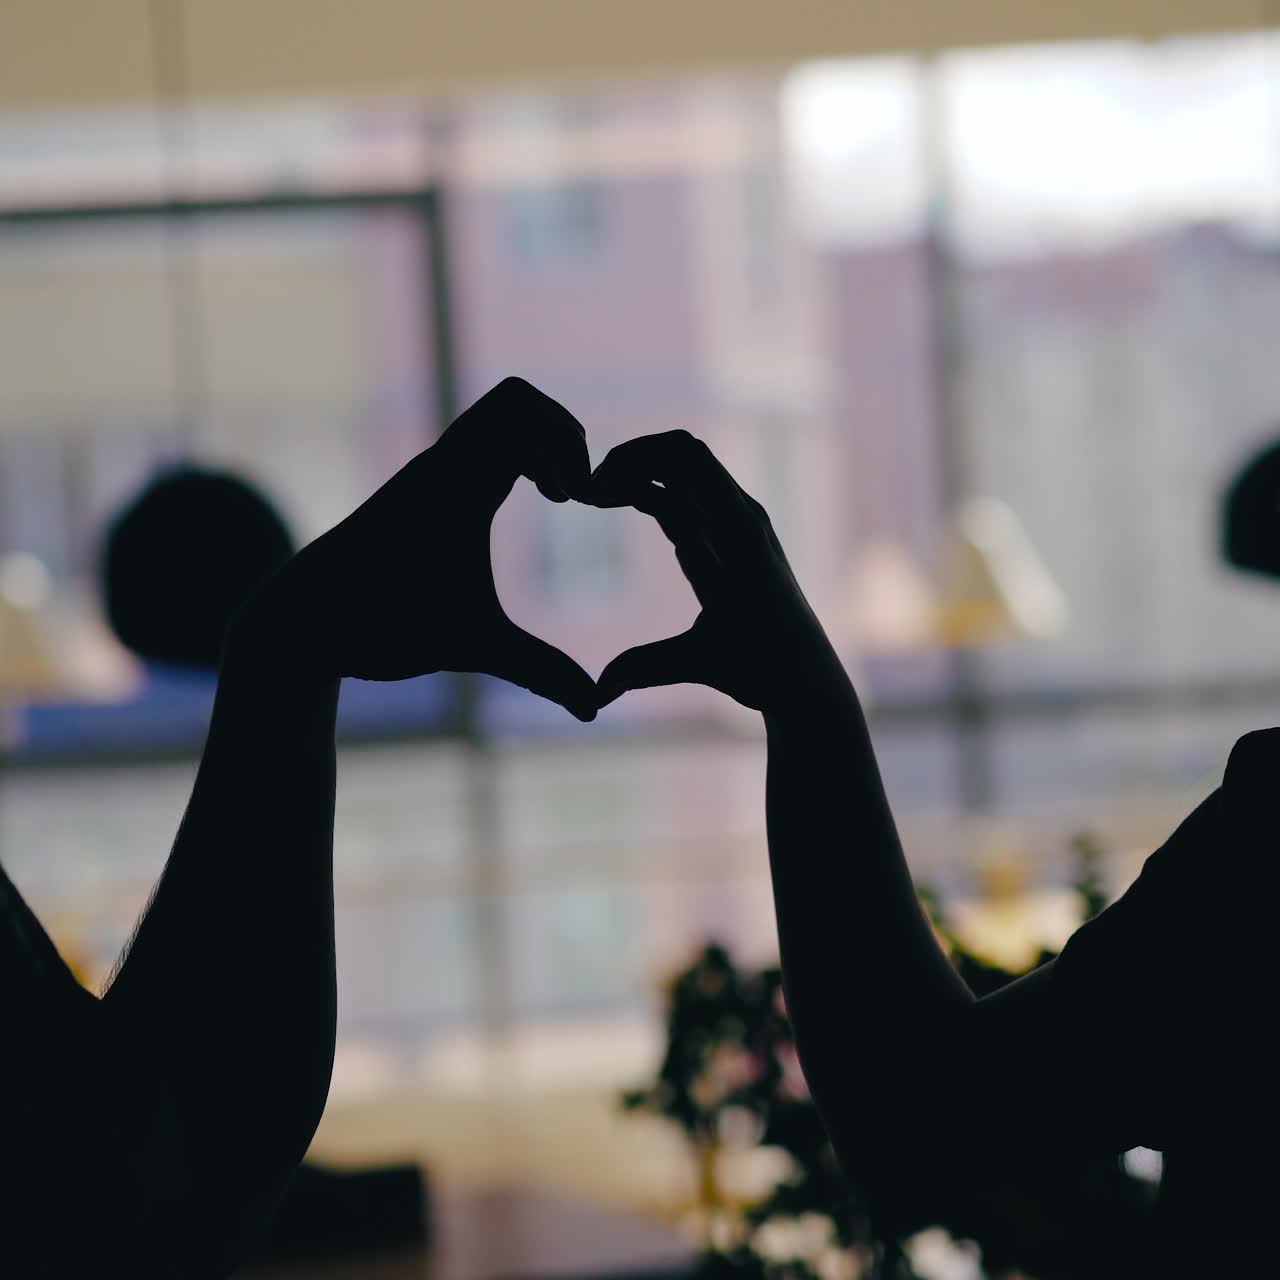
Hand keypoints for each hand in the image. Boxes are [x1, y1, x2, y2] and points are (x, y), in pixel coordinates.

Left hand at [234, 377, 597, 720]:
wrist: (300, 624)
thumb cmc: (384, 628)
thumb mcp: (472, 647)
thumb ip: (541, 672)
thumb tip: (595, 711)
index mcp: (458, 488)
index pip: (528, 416)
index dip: (573, 447)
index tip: (582, 502)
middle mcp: (441, 465)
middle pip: (517, 399)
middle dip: (562, 433)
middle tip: (576, 490)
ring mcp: (427, 471)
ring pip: (495, 414)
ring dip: (536, 442)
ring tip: (559, 496)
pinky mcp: (418, 486)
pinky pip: (477, 437)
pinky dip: (512, 454)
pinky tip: (522, 502)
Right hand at [586, 429, 833, 711]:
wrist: (808, 680)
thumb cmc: (764, 669)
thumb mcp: (700, 663)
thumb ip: (644, 667)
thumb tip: (594, 692)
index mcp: (737, 533)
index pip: (682, 463)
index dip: (628, 467)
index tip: (586, 494)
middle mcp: (742, 517)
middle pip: (681, 451)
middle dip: (631, 457)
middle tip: (587, 488)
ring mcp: (740, 523)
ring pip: (686, 468)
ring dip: (642, 470)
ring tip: (596, 493)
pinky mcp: (734, 536)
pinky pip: (692, 492)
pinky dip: (654, 488)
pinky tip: (620, 502)